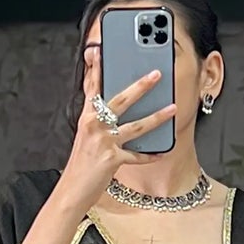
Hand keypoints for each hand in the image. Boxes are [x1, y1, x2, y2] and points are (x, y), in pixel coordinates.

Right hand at [57, 43, 177, 214]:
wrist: (71, 193)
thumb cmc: (79, 167)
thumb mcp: (84, 139)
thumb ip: (98, 123)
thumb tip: (114, 113)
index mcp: (86, 118)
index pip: (92, 88)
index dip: (97, 69)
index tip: (101, 51)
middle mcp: (94, 126)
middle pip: (121, 100)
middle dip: (141, 85)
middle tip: (157, 74)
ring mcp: (103, 142)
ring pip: (135, 125)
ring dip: (157, 117)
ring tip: (172, 108)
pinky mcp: (112, 160)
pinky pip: (137, 156)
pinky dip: (150, 155)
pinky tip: (163, 151)